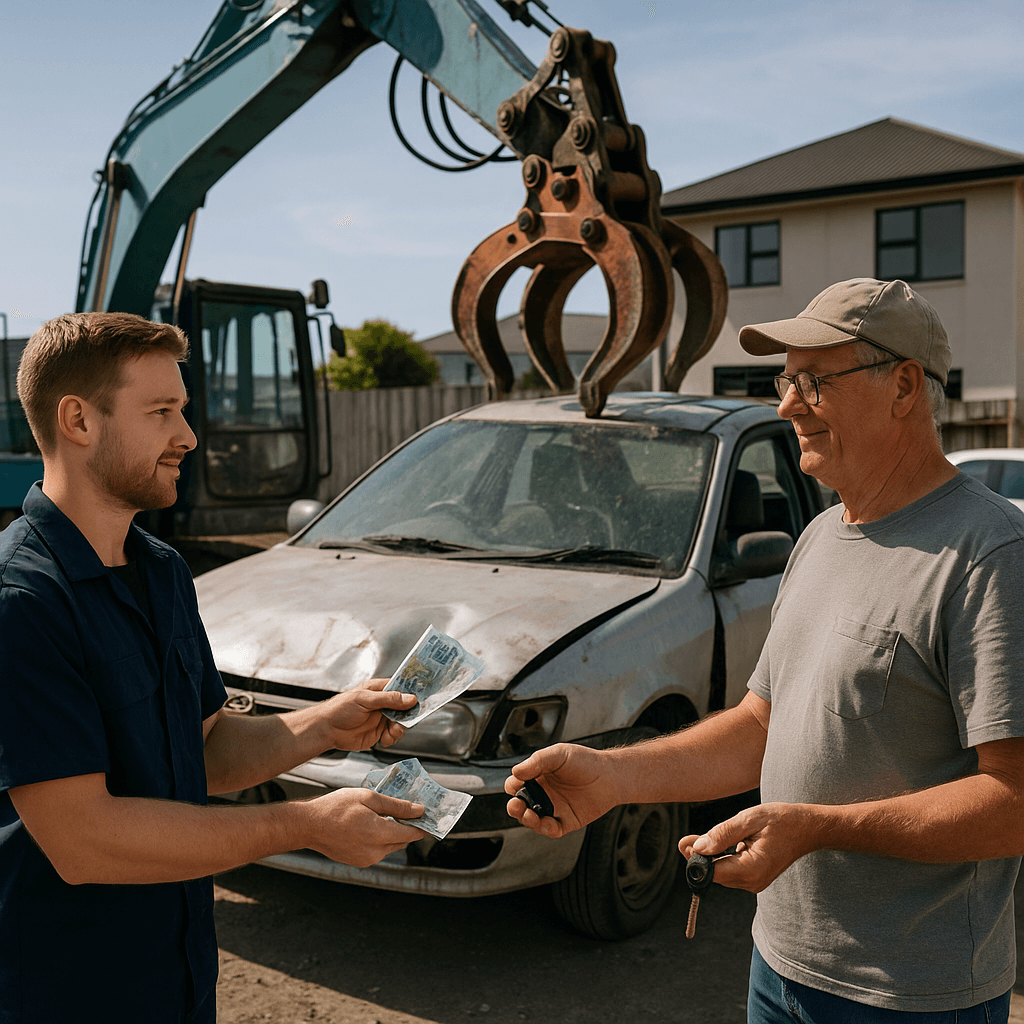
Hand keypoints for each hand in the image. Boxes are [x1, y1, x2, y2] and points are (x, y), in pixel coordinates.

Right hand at [307, 788, 425, 867]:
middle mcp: (375, 852)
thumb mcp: (368, 797)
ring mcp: (366, 860)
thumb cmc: (337, 806)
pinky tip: (369, 825)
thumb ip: (396, 806)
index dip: (421, 823)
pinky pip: (378, 851)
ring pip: (390, 846)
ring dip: (391, 833)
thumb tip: (419, 811)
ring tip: (381, 815)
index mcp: (378, 834)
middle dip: (405, 827)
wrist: (309, 825)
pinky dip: (379, 840)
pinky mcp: (358, 862)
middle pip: (402, 841)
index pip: (412, 834)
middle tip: (402, 809)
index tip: (425, 813)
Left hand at [321, 679, 416, 750]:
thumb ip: (388, 699)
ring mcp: (381, 719)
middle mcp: (382, 704)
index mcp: (379, 690)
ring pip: (400, 723)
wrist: (327, 730)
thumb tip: (409, 699)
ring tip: (391, 732)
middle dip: (406, 716)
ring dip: (399, 729)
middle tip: (402, 722)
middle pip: (404, 708)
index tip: (419, 701)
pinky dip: (392, 739)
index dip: (411, 694)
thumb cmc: (340, 709)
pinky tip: (383, 739)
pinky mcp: (378, 733)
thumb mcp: (365, 699)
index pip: (400, 688)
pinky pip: (392, 736)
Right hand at [503, 743, 614, 838]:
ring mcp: (554, 808)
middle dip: (514, 807)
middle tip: (517, 805)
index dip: (513, 785)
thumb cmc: (586, 762)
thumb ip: (537, 761)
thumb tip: (516, 771)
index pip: (516, 784)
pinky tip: (547, 823)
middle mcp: (544, 793)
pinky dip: (545, 829)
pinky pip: (551, 829)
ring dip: (527, 820)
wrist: (611, 776)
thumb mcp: (559, 754)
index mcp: (538, 776)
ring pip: (532, 819)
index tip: (517, 784)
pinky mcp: (566, 821)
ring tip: (529, 815)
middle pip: (520, 804)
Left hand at [678, 802, 816, 892]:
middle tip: (686, 839)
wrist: (808, 828)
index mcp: (752, 869)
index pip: (713, 872)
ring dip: (711, 856)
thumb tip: (698, 847)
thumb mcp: (749, 819)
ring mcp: (755, 882)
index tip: (685, 843)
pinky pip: (731, 870)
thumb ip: (722, 834)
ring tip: (702, 837)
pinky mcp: (755, 878)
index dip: (696, 859)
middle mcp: (753, 881)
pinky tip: (722, 843)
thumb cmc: (781, 820)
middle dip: (700, 856)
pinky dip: (723, 857)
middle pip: (715, 874)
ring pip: (722, 873)